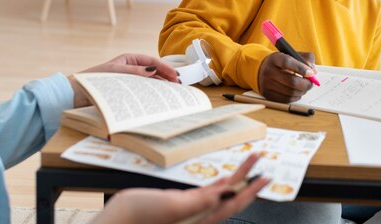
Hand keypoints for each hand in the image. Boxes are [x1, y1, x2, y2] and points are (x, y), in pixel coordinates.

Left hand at [69, 54, 178, 107]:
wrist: (76, 95)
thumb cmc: (93, 80)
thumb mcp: (115, 72)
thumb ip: (135, 71)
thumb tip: (154, 69)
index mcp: (129, 59)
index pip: (151, 61)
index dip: (165, 67)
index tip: (175, 75)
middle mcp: (131, 68)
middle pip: (153, 70)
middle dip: (166, 76)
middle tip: (178, 84)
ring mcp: (130, 79)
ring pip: (150, 81)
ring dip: (161, 85)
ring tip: (172, 91)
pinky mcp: (126, 90)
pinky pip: (142, 89)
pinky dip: (151, 92)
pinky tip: (159, 96)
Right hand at [92, 153, 269, 223]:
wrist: (115, 223)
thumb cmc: (139, 218)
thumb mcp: (173, 207)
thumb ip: (200, 202)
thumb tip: (225, 192)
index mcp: (201, 219)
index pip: (233, 202)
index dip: (251, 189)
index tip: (265, 175)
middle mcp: (199, 216)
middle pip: (231, 197)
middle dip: (248, 180)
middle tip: (262, 163)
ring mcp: (191, 211)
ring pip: (220, 195)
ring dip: (236, 180)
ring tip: (249, 167)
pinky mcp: (180, 205)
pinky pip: (206, 194)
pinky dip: (218, 184)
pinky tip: (223, 180)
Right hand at [258, 51, 315, 102]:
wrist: (263, 69)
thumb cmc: (282, 62)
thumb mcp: (292, 55)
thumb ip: (306, 59)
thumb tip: (314, 71)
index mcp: (275, 59)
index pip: (287, 63)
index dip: (301, 68)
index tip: (311, 73)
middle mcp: (268, 71)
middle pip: (291, 81)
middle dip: (306, 84)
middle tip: (311, 83)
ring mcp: (266, 84)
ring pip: (291, 92)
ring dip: (302, 91)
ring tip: (304, 87)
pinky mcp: (267, 94)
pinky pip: (286, 99)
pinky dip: (296, 97)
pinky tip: (297, 92)